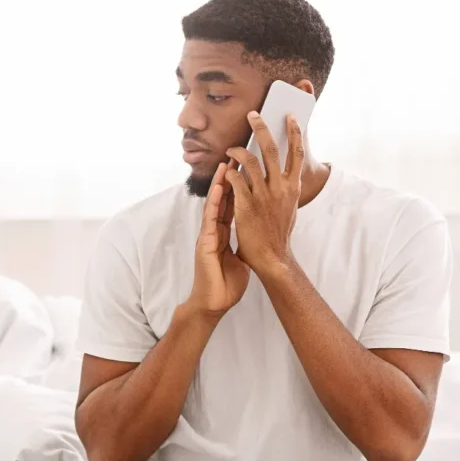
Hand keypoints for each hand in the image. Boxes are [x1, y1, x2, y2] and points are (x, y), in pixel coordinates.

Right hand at [188, 161, 250, 317]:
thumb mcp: (238, 261)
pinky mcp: (205, 242)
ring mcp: (208, 235)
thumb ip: (242, 247)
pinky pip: (210, 218)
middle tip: (235, 158)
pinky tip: (219, 188)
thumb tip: (254, 240)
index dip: (236, 188)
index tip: (243, 171)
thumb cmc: (226, 285)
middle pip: (222, 200)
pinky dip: (214, 202)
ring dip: (219, 185)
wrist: (213, 303)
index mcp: (222, 235)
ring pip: (214, 204)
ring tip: (225, 165)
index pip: (230, 207)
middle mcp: (214, 231)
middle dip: (228, 179)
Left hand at [225, 112, 304, 276]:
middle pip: (271, 148)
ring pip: (250, 160)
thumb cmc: (279, 233)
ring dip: (238, 150)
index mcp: (293, 186)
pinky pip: (235, 179)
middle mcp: (280, 187)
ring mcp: (263, 194)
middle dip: (261, 128)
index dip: (294, 132)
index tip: (290, 117)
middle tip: (253, 114)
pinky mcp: (246, 204)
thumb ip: (288, 189)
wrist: (272, 256)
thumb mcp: (290, 207)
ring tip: (231, 147)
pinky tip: (224, 170)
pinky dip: (229, 171)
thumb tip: (289, 177)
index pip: (297, 152)